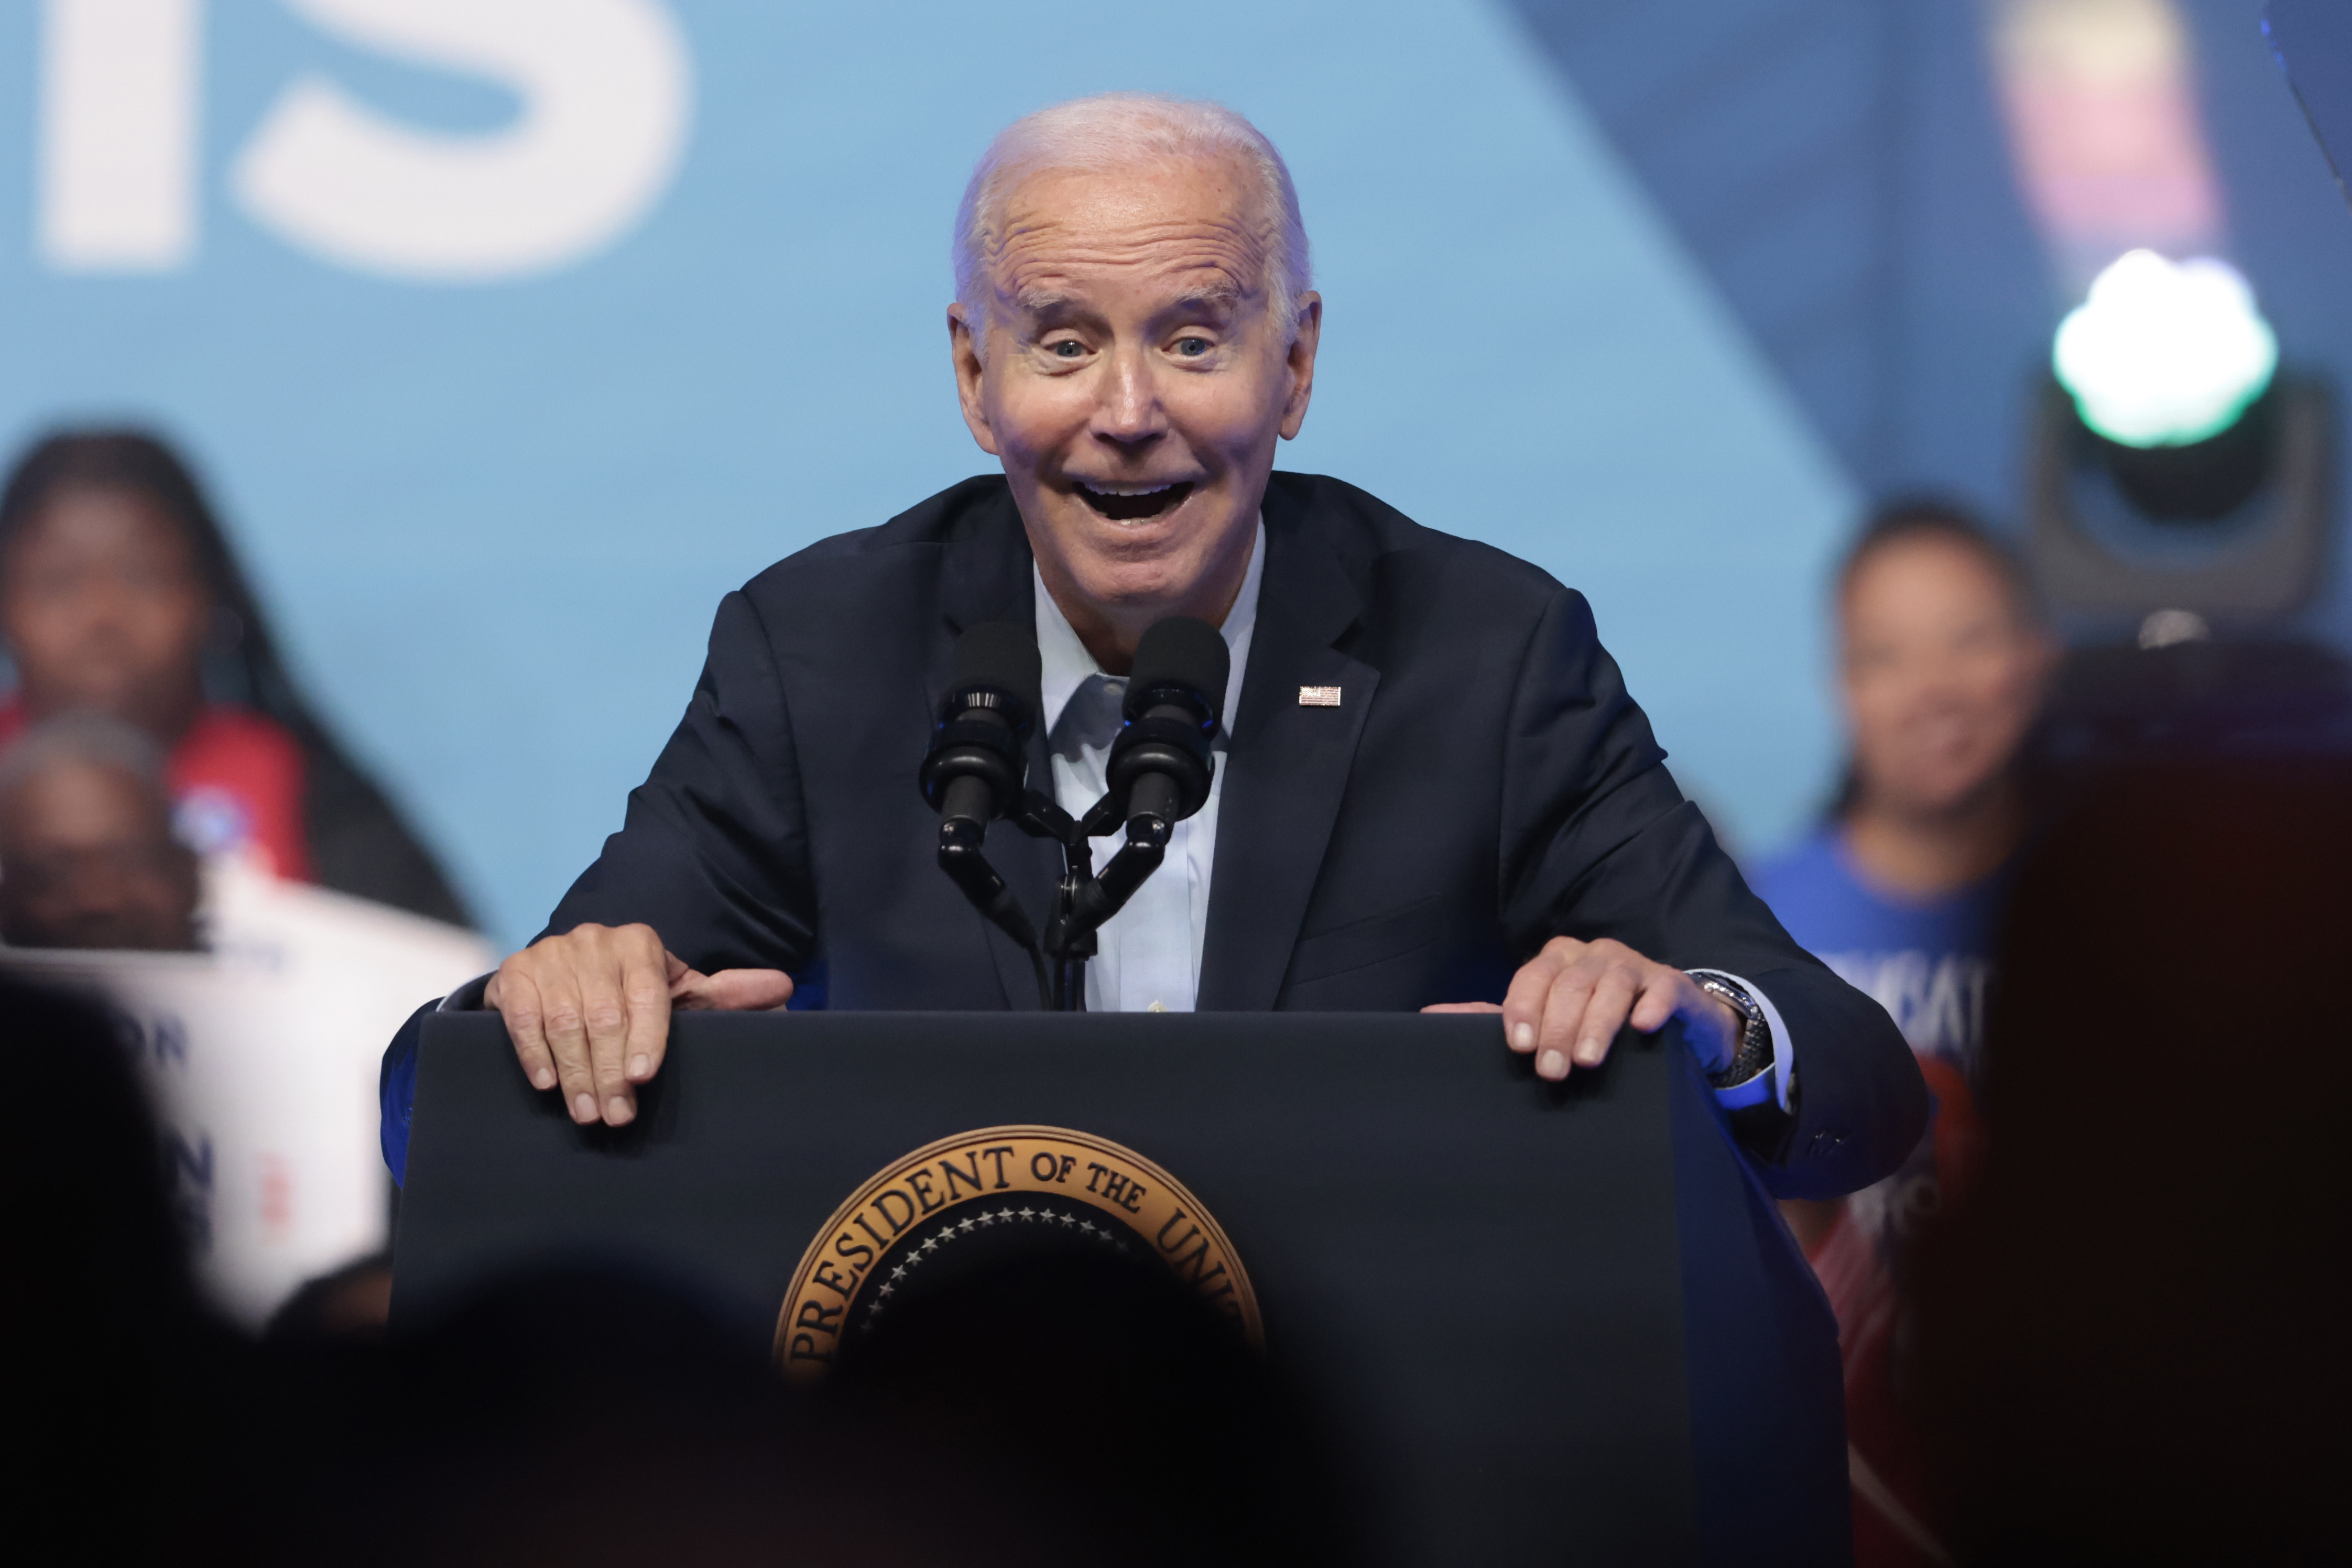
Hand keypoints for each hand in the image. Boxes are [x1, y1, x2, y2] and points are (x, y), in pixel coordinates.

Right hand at [484, 922, 793, 1126]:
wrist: (563, 971)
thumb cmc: (630, 991)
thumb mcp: (677, 992)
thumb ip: (725, 995)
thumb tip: (784, 991)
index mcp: (640, 943)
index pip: (646, 994)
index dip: (646, 1038)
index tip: (644, 1078)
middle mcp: (595, 942)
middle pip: (603, 1015)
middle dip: (610, 1072)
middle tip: (616, 1116)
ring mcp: (551, 955)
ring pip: (563, 1021)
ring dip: (575, 1073)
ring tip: (586, 1112)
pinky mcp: (513, 973)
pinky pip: (521, 1017)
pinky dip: (533, 1053)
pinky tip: (546, 1084)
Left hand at [1423, 936, 1738, 1081]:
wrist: (1668, 1021)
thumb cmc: (1594, 1020)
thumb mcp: (1545, 1018)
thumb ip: (1497, 1017)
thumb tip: (1432, 1015)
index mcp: (1555, 961)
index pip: (1531, 978)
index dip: (1523, 1010)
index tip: (1518, 1046)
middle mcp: (1592, 956)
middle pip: (1569, 985)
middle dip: (1557, 1028)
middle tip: (1552, 1070)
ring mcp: (1633, 967)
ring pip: (1610, 986)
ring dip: (1597, 1023)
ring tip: (1588, 1060)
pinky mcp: (1671, 983)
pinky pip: (1661, 988)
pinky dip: (1651, 1005)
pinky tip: (1644, 1026)